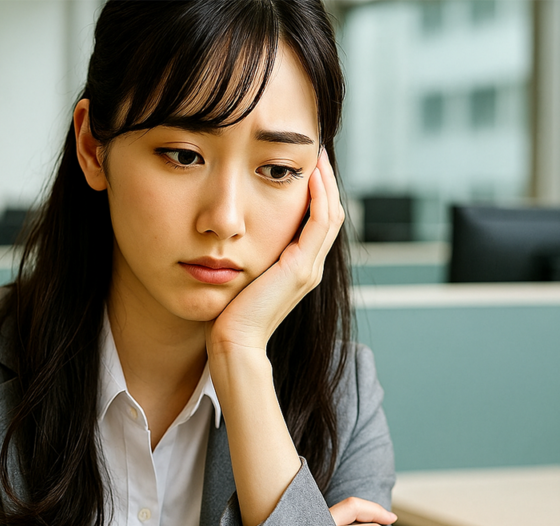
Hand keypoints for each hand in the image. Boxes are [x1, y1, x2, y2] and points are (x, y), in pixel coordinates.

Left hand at [206, 149, 344, 359]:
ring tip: (317, 155)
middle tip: (317, 150)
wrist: (233, 341)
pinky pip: (320, 223)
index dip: (317, 191)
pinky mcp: (301, 268)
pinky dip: (320, 197)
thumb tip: (234, 233)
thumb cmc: (229, 312)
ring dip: (326, 182)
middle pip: (330, 213)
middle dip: (325, 180)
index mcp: (299, 268)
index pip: (317, 221)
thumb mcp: (242, 273)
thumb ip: (248, 253)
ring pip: (330, 215)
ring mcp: (309, 268)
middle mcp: (310, 267)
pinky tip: (311, 176)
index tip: (305, 163)